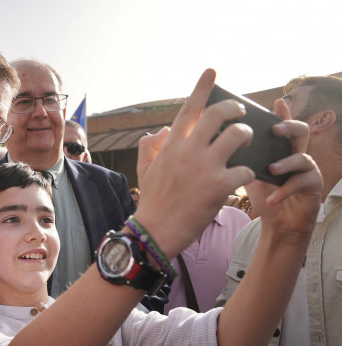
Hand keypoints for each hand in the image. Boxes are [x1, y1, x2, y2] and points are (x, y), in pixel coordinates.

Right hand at [133, 69, 255, 257]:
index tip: (212, 71)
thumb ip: (150, 146)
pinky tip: (243, 179)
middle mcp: (188, 150)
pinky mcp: (218, 185)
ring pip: (237, 136)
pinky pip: (245, 170)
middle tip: (242, 113)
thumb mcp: (144, 169)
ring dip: (246, 136)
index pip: (189, 108)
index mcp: (171, 145)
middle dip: (235, 109)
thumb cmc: (152, 201)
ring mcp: (204, 166)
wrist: (156, 231)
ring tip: (247, 144)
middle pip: (218, 114)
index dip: (202, 87)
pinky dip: (248, 173)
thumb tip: (163, 130)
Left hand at [245, 99, 321, 243]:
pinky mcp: (313, 185)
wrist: (277, 221)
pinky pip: (301, 183)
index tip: (275, 102)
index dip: (282, 113)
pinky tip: (271, 199)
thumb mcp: (249, 171)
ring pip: (303, 157)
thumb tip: (218, 141)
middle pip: (300, 131)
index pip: (282, 124)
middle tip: (275, 130)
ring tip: (272, 169)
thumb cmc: (263, 193)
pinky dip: (284, 191)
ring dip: (286, 162)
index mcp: (281, 147)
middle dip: (289, 127)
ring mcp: (307, 168)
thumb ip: (241, 156)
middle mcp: (297, 152)